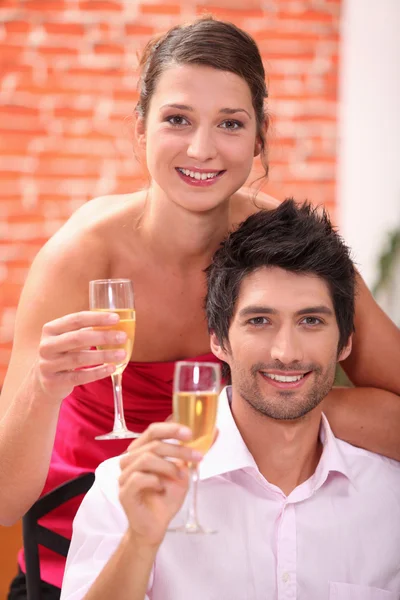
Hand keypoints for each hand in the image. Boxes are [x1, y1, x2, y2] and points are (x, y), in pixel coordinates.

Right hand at [35, 311, 126, 401]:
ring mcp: (48, 365)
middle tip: (122, 337)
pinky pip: (79, 377)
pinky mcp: (53, 382)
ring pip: (79, 359)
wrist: (45, 382)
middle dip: (102, 337)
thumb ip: (87, 330)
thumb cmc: (64, 354)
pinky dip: (97, 372)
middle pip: (77, 338)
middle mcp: (46, 346)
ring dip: (103, 355)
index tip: (116, 318)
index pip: (76, 320)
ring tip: (122, 354)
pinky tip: (111, 368)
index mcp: (51, 329)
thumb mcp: (70, 339)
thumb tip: (116, 323)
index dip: (97, 318)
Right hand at [118, 423, 202, 547]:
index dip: (171, 429)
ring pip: (145, 458)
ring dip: (168, 466)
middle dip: (178, 449)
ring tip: (179, 476)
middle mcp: (130, 460)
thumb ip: (187, 456)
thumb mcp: (182, 472)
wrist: (155, 525)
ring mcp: (125, 476)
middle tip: (196, 456)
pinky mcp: (124, 492)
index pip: (153, 431)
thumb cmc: (166, 497)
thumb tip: (208, 436)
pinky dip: (155, 480)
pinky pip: (138, 478)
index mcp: (142, 451)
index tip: (190, 433)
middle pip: (153, 444)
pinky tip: (161, 488)